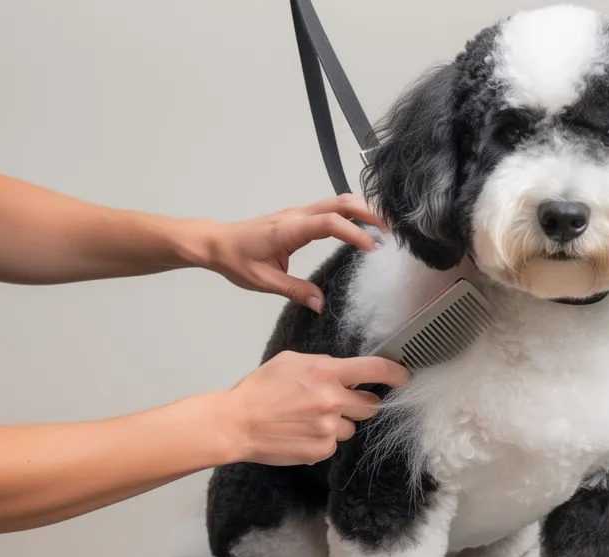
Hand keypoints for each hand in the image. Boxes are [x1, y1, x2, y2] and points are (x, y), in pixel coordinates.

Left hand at [198, 195, 387, 312]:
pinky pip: (330, 208)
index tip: (374, 248)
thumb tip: (321, 304)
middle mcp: (297, 215)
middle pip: (340, 202)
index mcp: (289, 229)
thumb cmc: (235, 259)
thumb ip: (296, 291)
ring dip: (362, 209)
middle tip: (392, 230)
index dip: (354, 232)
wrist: (216, 242)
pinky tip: (363, 226)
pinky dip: (351, 213)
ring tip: (384, 228)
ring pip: (337, 201)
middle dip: (369, 212)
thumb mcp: (264, 281)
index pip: (329, 223)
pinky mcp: (299, 217)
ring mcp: (299, 213)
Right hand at [219, 351, 408, 465]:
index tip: (403, 376)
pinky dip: (323, 440)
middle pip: (370, 405)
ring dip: (338, 423)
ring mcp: (329, 427)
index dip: (395, 373)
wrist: (237, 423)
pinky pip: (334, 444)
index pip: (374, 369)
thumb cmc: (260, 390)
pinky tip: (301, 433)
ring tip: (309, 420)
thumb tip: (345, 370)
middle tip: (337, 403)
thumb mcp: (291, 361)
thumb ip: (323, 363)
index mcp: (326, 372)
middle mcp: (332, 399)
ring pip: (351, 427)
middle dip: (359, 403)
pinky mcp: (322, 449)